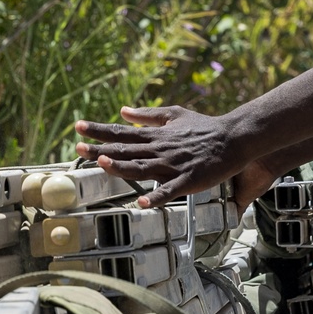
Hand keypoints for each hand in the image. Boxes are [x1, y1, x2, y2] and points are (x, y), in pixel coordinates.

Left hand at [75, 105, 273, 212]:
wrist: (234, 138)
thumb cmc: (205, 127)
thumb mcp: (175, 114)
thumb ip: (148, 114)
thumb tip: (123, 110)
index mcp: (156, 135)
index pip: (122, 133)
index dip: (99, 130)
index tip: (78, 127)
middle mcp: (160, 149)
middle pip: (126, 150)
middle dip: (101, 149)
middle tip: (78, 147)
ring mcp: (173, 165)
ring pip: (143, 168)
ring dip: (122, 166)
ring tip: (102, 164)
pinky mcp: (189, 179)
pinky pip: (170, 190)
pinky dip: (157, 197)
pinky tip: (143, 203)